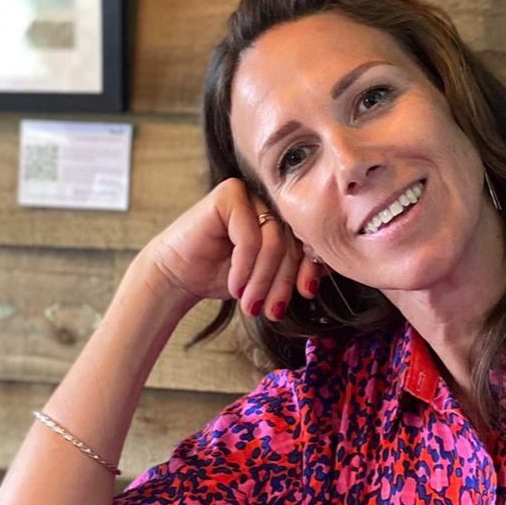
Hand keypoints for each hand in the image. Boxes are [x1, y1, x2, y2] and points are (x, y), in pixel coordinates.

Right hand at [144, 177, 320, 320]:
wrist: (176, 276)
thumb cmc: (222, 275)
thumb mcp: (267, 275)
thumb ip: (293, 266)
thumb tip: (329, 268)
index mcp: (282, 214)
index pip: (307, 238)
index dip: (309, 266)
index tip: (306, 293)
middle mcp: (268, 199)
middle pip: (292, 240)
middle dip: (282, 281)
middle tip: (271, 310)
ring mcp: (249, 194)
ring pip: (274, 240)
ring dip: (263, 279)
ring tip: (251, 303)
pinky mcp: (228, 195)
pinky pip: (250, 237)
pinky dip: (244, 268)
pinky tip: (235, 286)